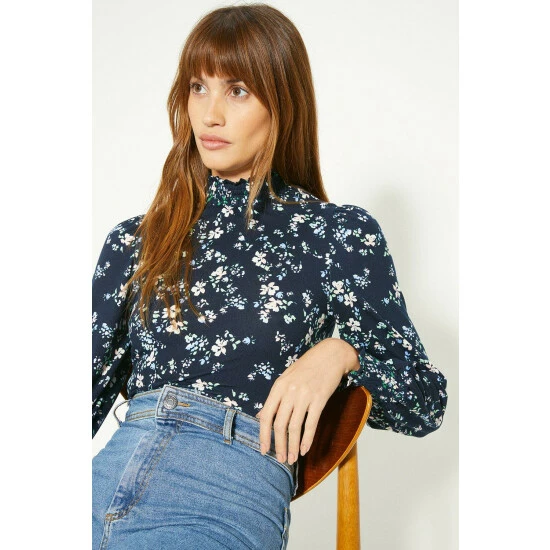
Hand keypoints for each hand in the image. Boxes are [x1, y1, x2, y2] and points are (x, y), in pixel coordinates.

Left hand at [255, 338, 358, 464]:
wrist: (330, 354)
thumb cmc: (307, 367)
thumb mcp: (286, 378)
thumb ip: (275, 398)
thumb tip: (261, 415)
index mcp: (278, 387)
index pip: (266, 416)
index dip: (263, 436)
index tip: (263, 450)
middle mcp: (289, 392)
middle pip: (280, 425)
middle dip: (278, 445)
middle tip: (280, 459)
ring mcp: (304, 395)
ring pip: (295, 427)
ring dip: (292, 446)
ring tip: (291, 458)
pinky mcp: (320, 398)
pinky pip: (311, 423)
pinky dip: (307, 439)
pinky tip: (304, 449)